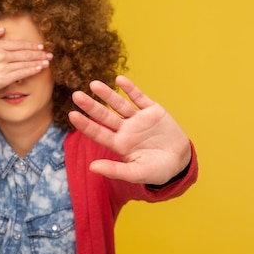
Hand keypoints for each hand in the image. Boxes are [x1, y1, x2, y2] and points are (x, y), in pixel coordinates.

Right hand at [0, 26, 51, 120]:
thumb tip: (3, 29)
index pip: (18, 44)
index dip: (31, 45)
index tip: (40, 46)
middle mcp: (1, 55)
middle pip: (25, 53)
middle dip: (39, 53)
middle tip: (49, 54)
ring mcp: (3, 66)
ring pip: (25, 62)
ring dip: (38, 61)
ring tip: (47, 61)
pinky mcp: (5, 78)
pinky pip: (22, 72)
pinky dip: (32, 70)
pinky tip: (39, 68)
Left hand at [68, 76, 190, 184]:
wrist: (181, 162)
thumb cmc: (156, 170)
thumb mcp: (136, 173)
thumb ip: (115, 171)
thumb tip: (91, 168)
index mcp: (119, 144)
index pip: (98, 133)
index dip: (85, 124)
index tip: (72, 114)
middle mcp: (125, 129)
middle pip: (104, 116)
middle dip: (91, 106)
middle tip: (76, 95)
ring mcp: (138, 119)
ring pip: (119, 104)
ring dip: (108, 94)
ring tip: (94, 84)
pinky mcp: (153, 111)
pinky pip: (140, 98)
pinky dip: (130, 89)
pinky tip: (120, 80)